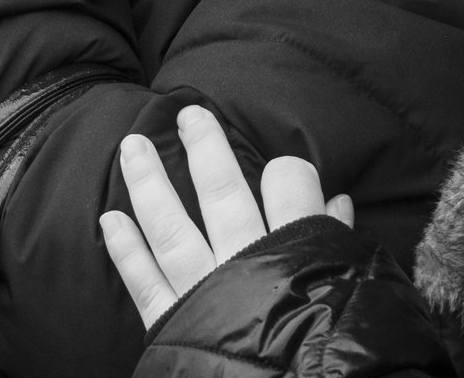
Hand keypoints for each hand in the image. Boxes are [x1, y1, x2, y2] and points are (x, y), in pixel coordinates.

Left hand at [100, 106, 352, 329]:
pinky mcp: (173, 324)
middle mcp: (244, 262)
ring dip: (149, 183)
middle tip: (188, 113)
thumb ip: (339, 245)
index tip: (286, 170)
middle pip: (221, 191)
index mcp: (295, 252)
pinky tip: (108, 218)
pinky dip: (124, 249)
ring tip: (132, 145)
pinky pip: (143, 283)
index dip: (288, 172)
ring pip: (170, 226)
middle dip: (205, 148)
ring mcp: (203, 291)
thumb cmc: (334, 351)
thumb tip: (338, 203)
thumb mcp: (355, 292)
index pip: (289, 185)